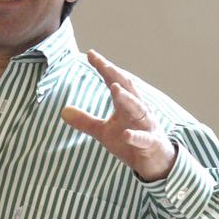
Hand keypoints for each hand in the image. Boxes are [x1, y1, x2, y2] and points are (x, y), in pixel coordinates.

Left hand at [60, 49, 176, 181]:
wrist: (155, 163)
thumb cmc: (131, 143)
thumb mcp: (103, 132)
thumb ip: (85, 121)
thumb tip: (63, 111)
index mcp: (126, 105)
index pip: (115, 82)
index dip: (104, 68)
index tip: (91, 54)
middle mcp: (139, 111)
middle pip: (128, 89)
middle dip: (116, 75)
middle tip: (102, 63)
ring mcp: (147, 126)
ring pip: (139, 109)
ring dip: (127, 99)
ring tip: (115, 88)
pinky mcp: (151, 144)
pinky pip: (144, 139)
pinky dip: (136, 136)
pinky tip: (126, 134)